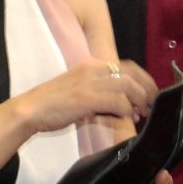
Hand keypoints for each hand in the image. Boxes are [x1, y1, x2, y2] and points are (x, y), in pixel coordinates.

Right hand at [15, 60, 154, 134]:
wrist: (31, 109)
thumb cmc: (53, 104)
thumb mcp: (79, 90)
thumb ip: (99, 93)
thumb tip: (122, 105)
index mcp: (91, 65)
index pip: (127, 66)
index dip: (143, 79)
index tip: (150, 93)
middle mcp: (93, 68)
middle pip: (132, 74)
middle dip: (146, 89)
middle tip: (151, 105)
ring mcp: (90, 82)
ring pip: (127, 86)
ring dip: (138, 100)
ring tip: (141, 113)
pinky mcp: (86, 97)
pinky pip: (116, 101)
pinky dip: (126, 110)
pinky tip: (127, 119)